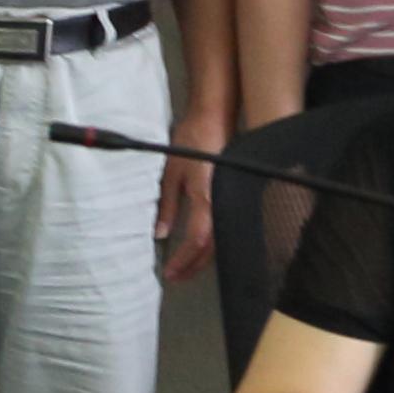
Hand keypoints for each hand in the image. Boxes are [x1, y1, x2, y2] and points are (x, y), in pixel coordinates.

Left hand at [156, 109, 222, 283]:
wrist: (215, 116)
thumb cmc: (191, 140)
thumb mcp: (171, 173)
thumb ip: (168, 206)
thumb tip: (161, 233)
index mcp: (207, 197)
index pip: (198, 239)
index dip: (185, 260)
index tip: (170, 272)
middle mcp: (223, 203)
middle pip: (213, 247)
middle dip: (194, 266)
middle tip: (176, 276)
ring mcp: (231, 200)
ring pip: (221, 241)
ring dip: (203, 257)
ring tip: (185, 266)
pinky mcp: (232, 196)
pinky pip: (223, 228)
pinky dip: (211, 244)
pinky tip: (199, 247)